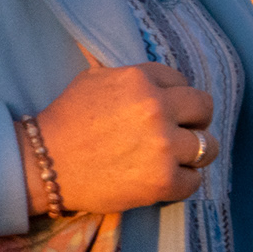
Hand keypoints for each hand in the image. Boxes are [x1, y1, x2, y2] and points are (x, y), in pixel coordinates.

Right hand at [20, 60, 214, 214]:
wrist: (44, 165)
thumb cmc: (65, 121)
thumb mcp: (92, 79)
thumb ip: (127, 73)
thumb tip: (145, 69)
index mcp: (140, 80)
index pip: (182, 82)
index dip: (174, 97)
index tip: (165, 111)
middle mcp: (156, 109)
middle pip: (204, 109)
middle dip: (193, 120)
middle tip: (178, 133)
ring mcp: (162, 146)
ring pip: (208, 146)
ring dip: (192, 153)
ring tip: (174, 159)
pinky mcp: (162, 181)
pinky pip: (195, 181)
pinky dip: (182, 182)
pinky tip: (163, 179)